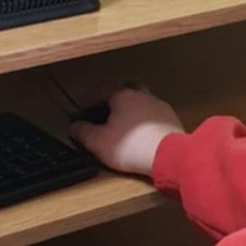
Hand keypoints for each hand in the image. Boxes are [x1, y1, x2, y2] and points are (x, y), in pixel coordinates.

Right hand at [70, 86, 184, 177]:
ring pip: (141, 100)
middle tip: (104, 108)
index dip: (89, 97)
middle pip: (124, 89)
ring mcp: (159, 107)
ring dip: (131, 108)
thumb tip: (75, 127)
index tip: (82, 105)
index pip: (101, 89)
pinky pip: (153, 114)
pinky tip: (141, 132)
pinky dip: (145, 120)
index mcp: (122, 95)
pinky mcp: (171, 120)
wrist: (167, 156)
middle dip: (113, 97)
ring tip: (123, 121)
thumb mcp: (98, 142)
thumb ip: (83, 132)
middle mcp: (142, 96)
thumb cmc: (133, 146)